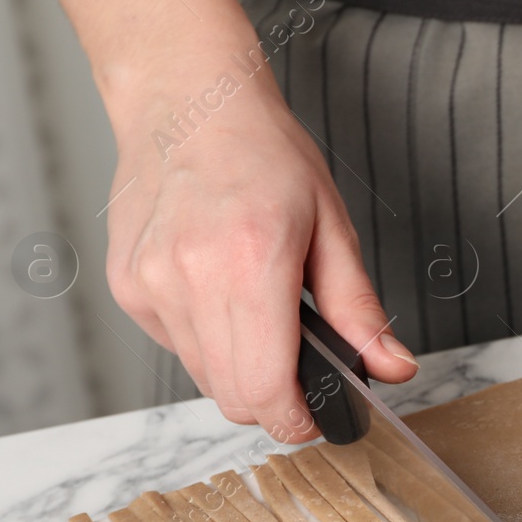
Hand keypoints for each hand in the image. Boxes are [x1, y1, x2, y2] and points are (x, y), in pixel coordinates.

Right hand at [103, 64, 415, 443]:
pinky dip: (207, 340)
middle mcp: (189, 278)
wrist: (187, 101)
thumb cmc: (263, 154)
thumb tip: (393, 368)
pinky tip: (220, 293)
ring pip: (205, 379)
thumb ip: (360, 310)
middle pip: (234, 397)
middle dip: (275, 400)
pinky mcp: (128, 288)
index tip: (318, 416)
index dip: (296, 420)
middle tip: (302, 370)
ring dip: (241, 369)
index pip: (264, 389)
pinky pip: (178, 347)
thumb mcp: (332, 227)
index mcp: (250, 262)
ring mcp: (150, 285)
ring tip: (261, 314)